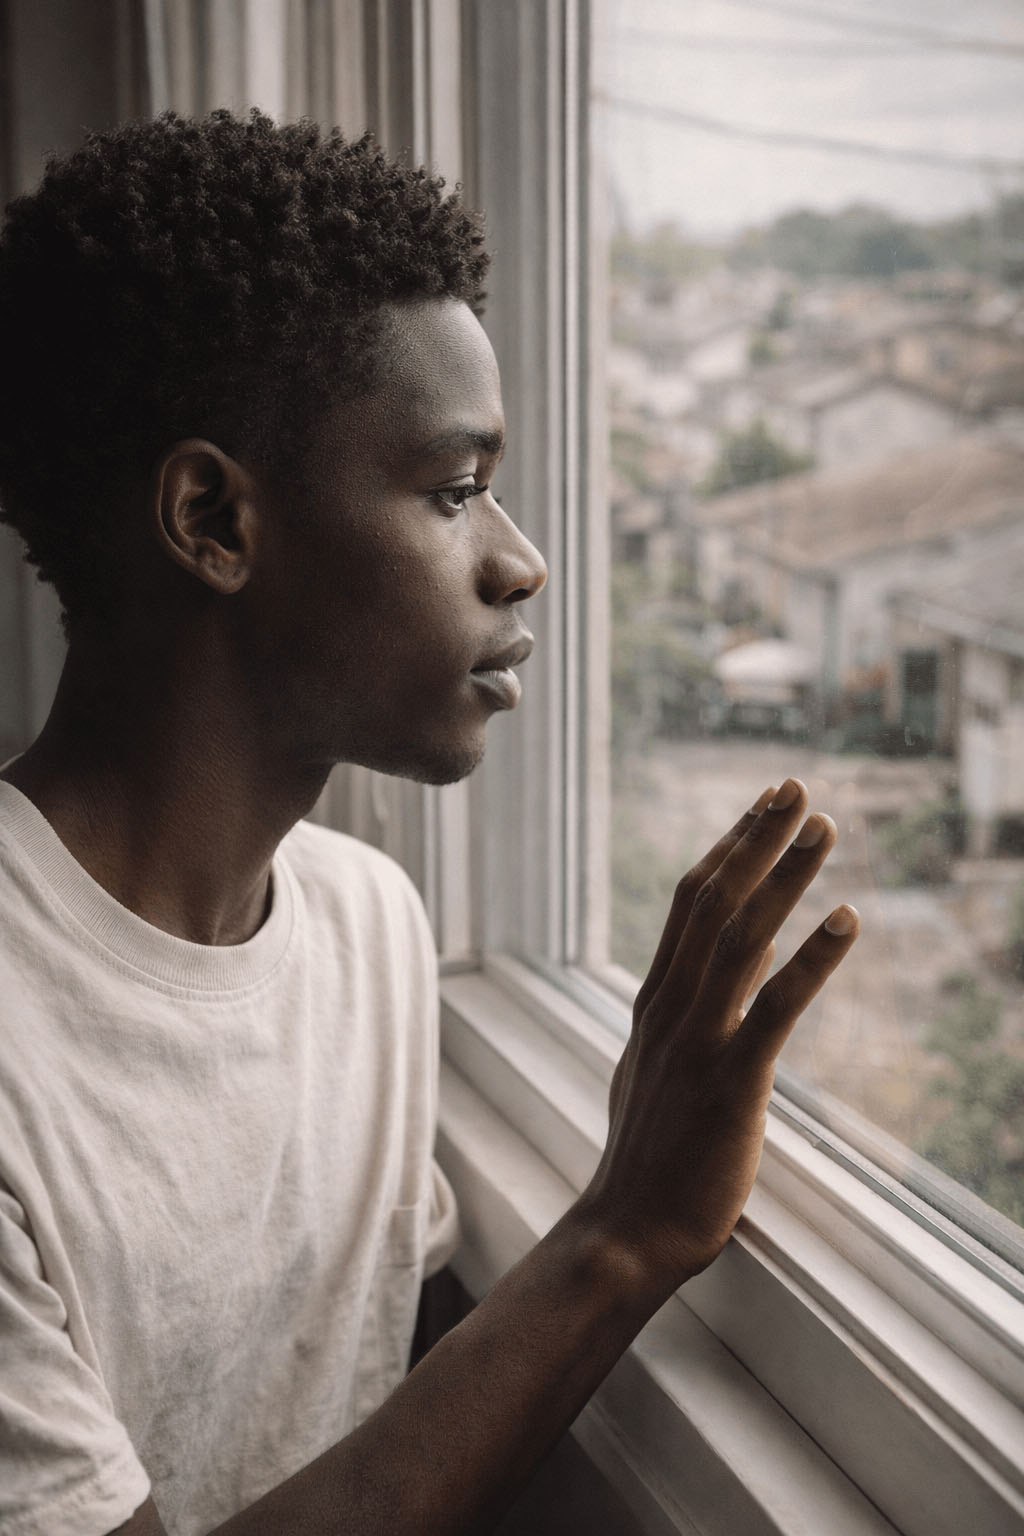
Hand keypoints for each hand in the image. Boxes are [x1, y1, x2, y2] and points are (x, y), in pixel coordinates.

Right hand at [581, 778, 858, 1301]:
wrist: (627, 1232)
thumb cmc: (646, 1158)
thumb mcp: (651, 1069)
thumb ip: (677, 1018)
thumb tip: (712, 977)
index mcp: (655, 1003)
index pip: (688, 905)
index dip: (728, 849)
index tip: (760, 807)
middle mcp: (671, 1008)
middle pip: (715, 901)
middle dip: (758, 839)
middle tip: (796, 788)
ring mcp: (697, 1041)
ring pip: (741, 936)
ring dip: (786, 876)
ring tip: (824, 829)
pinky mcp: (731, 1082)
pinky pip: (775, 1006)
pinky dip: (812, 958)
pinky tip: (848, 919)